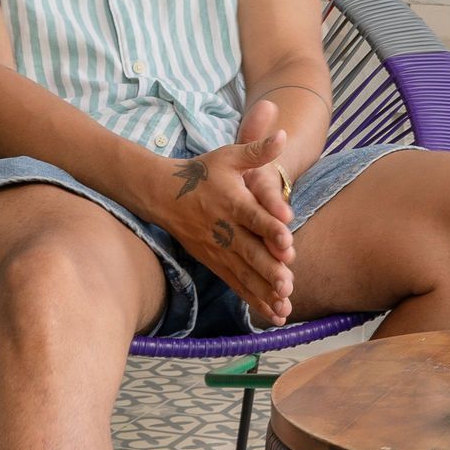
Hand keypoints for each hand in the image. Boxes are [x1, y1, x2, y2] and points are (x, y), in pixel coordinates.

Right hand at [160, 119, 294, 325]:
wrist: (162, 194)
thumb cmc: (202, 173)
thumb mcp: (228, 156)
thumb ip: (256, 148)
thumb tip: (283, 135)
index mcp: (231, 202)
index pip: (252, 216)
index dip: (270, 227)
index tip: (288, 239)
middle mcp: (224, 230)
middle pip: (249, 251)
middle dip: (268, 269)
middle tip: (287, 284)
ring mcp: (218, 250)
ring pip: (243, 274)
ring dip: (263, 291)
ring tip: (283, 307)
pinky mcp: (215, 264)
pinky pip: (237, 284)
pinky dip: (254, 300)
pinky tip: (274, 315)